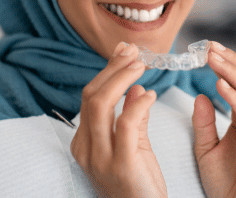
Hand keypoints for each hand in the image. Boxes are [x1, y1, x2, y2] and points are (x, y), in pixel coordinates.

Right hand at [70, 42, 166, 197]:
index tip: (125, 52)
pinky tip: (151, 94)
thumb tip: (135, 88)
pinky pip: (125, 124)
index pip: (90, 97)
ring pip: (100, 104)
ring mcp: (100, 157)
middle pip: (91, 95)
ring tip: (141, 65)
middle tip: (133, 52)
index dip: (107, 71)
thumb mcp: (134, 145)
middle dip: (113, 69)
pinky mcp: (121, 164)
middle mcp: (86, 148)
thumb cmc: (139, 183)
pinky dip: (137, 104)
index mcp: (85, 141)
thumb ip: (132, 117)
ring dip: (121, 78)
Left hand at [192, 42, 235, 197]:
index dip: (229, 63)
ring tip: (213, 59)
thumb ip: (203, 123)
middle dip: (232, 61)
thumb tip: (200, 95)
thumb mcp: (206, 149)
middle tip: (210, 47)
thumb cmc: (225, 185)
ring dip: (233, 72)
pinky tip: (220, 86)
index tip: (208, 48)